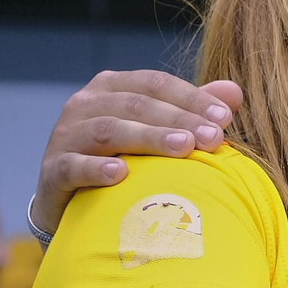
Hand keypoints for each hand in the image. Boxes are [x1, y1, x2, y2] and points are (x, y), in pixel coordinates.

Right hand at [34, 70, 242, 233]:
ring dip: (148, 137)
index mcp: (113, 88)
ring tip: (182, 148)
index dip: (192, 98)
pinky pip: (72, 166)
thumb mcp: (160, 131)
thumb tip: (235, 92)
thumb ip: (194, 111)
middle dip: (179, 119)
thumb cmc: (129, 159)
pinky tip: (120, 173)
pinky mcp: (52, 171)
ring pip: (108, 129)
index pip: (156, 84)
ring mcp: (65, 136)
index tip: (225, 119)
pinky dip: (95, 168)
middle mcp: (85, 105)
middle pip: (137, 104)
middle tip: (212, 138)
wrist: (76, 203)